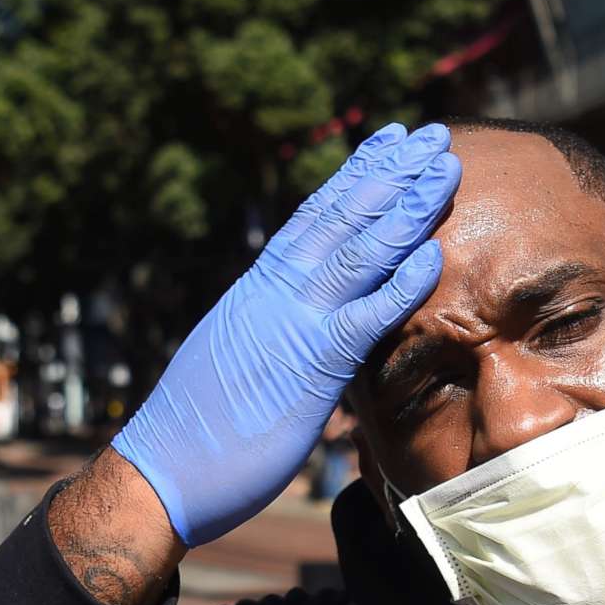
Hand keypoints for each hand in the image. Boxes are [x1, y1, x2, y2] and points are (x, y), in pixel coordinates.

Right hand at [112, 122, 458, 544]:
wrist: (161, 470)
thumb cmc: (201, 430)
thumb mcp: (242, 360)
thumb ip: (273, 330)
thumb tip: (298, 324)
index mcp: (259, 287)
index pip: (315, 215)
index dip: (357, 174)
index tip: (389, 141)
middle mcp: (275, 291)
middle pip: (342, 216)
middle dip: (392, 172)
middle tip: (433, 134)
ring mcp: (291, 323)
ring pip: (358, 251)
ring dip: (406, 207)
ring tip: (444, 168)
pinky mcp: (309, 368)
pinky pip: (364, 319)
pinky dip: (400, 285)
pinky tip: (433, 254)